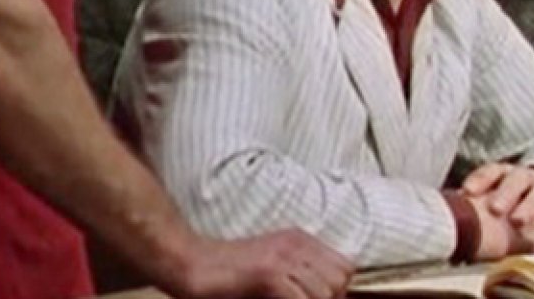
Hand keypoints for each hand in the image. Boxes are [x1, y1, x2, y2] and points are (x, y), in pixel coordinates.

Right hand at [171, 231, 351, 298]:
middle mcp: (297, 245)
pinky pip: (302, 298)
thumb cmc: (223, 274)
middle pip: (341, 279)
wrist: (188, 262)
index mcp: (300, 241)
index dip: (337, 292)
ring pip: (326, 291)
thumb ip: (294, 278)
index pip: (345, 267)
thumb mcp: (268, 269)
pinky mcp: (269, 273)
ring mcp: (284, 257)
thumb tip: (325, 296)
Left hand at [463, 165, 533, 252]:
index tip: (466, 192)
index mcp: (505, 176)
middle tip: (495, 209)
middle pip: (516, 179)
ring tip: (519, 220)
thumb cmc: (513, 209)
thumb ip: (472, 208)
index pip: (492, 172)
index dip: (480, 180)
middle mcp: (527, 179)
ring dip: (529, 206)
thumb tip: (444, 213)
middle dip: (505, 193)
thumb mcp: (491, 205)